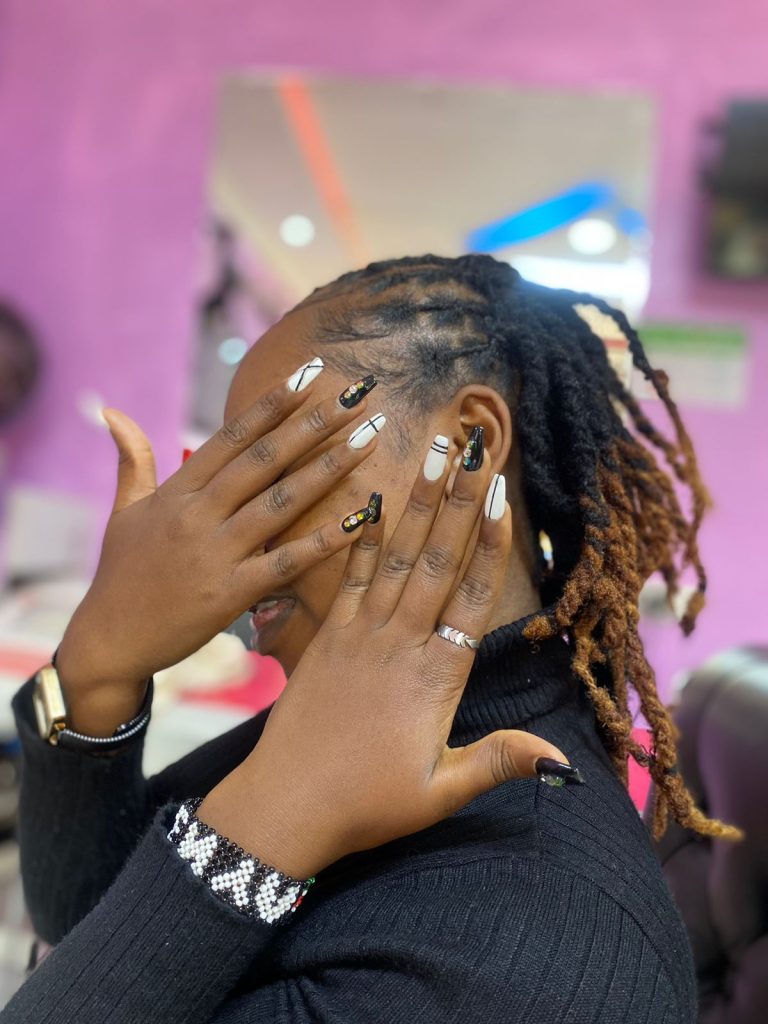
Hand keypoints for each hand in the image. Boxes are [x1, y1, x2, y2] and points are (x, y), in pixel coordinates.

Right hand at [56, 361, 381, 731]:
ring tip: (369, 438)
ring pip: (281, 502)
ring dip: (329, 468)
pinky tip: (361, 518)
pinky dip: (324, 540)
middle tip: (357, 393)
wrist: (109, 641)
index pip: (233, 437)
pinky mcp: (231, 594)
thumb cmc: (120, 573)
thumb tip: (112, 411)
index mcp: (178, 492)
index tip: (312, 374)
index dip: (274, 404)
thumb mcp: (124, 511)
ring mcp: (215, 554)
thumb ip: (132, 460)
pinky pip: (286, 561)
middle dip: (314, 423)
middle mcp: (198, 515)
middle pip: (265, 459)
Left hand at [199, 435, 578, 878]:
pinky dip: (360, 539)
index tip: (499, 495)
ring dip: (416, 503)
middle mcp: (400, 642)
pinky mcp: (327, 637)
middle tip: (471, 447)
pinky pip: (348, 577)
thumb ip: (498, 763)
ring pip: (396, 556)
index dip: (489, 542)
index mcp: (436, 676)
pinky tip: (368, 503)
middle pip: (437, 560)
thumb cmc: (366, 805)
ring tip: (430, 455)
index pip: (472, 596)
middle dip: (458, 500)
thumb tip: (564, 760)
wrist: (285, 804)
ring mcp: (360, 634)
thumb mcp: (441, 792)